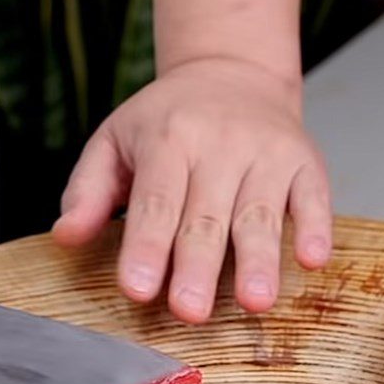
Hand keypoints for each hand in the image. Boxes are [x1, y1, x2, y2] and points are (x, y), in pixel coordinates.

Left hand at [52, 57, 331, 323]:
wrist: (233, 73)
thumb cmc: (169, 120)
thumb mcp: (115, 140)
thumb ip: (88, 189)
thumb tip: (66, 237)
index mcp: (166, 139)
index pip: (155, 201)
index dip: (147, 247)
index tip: (139, 289)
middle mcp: (219, 144)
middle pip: (207, 215)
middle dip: (199, 265)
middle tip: (191, 311)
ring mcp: (266, 153)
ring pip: (260, 212)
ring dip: (259, 259)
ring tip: (255, 302)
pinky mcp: (305, 161)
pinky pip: (314, 197)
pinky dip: (317, 227)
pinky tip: (313, 259)